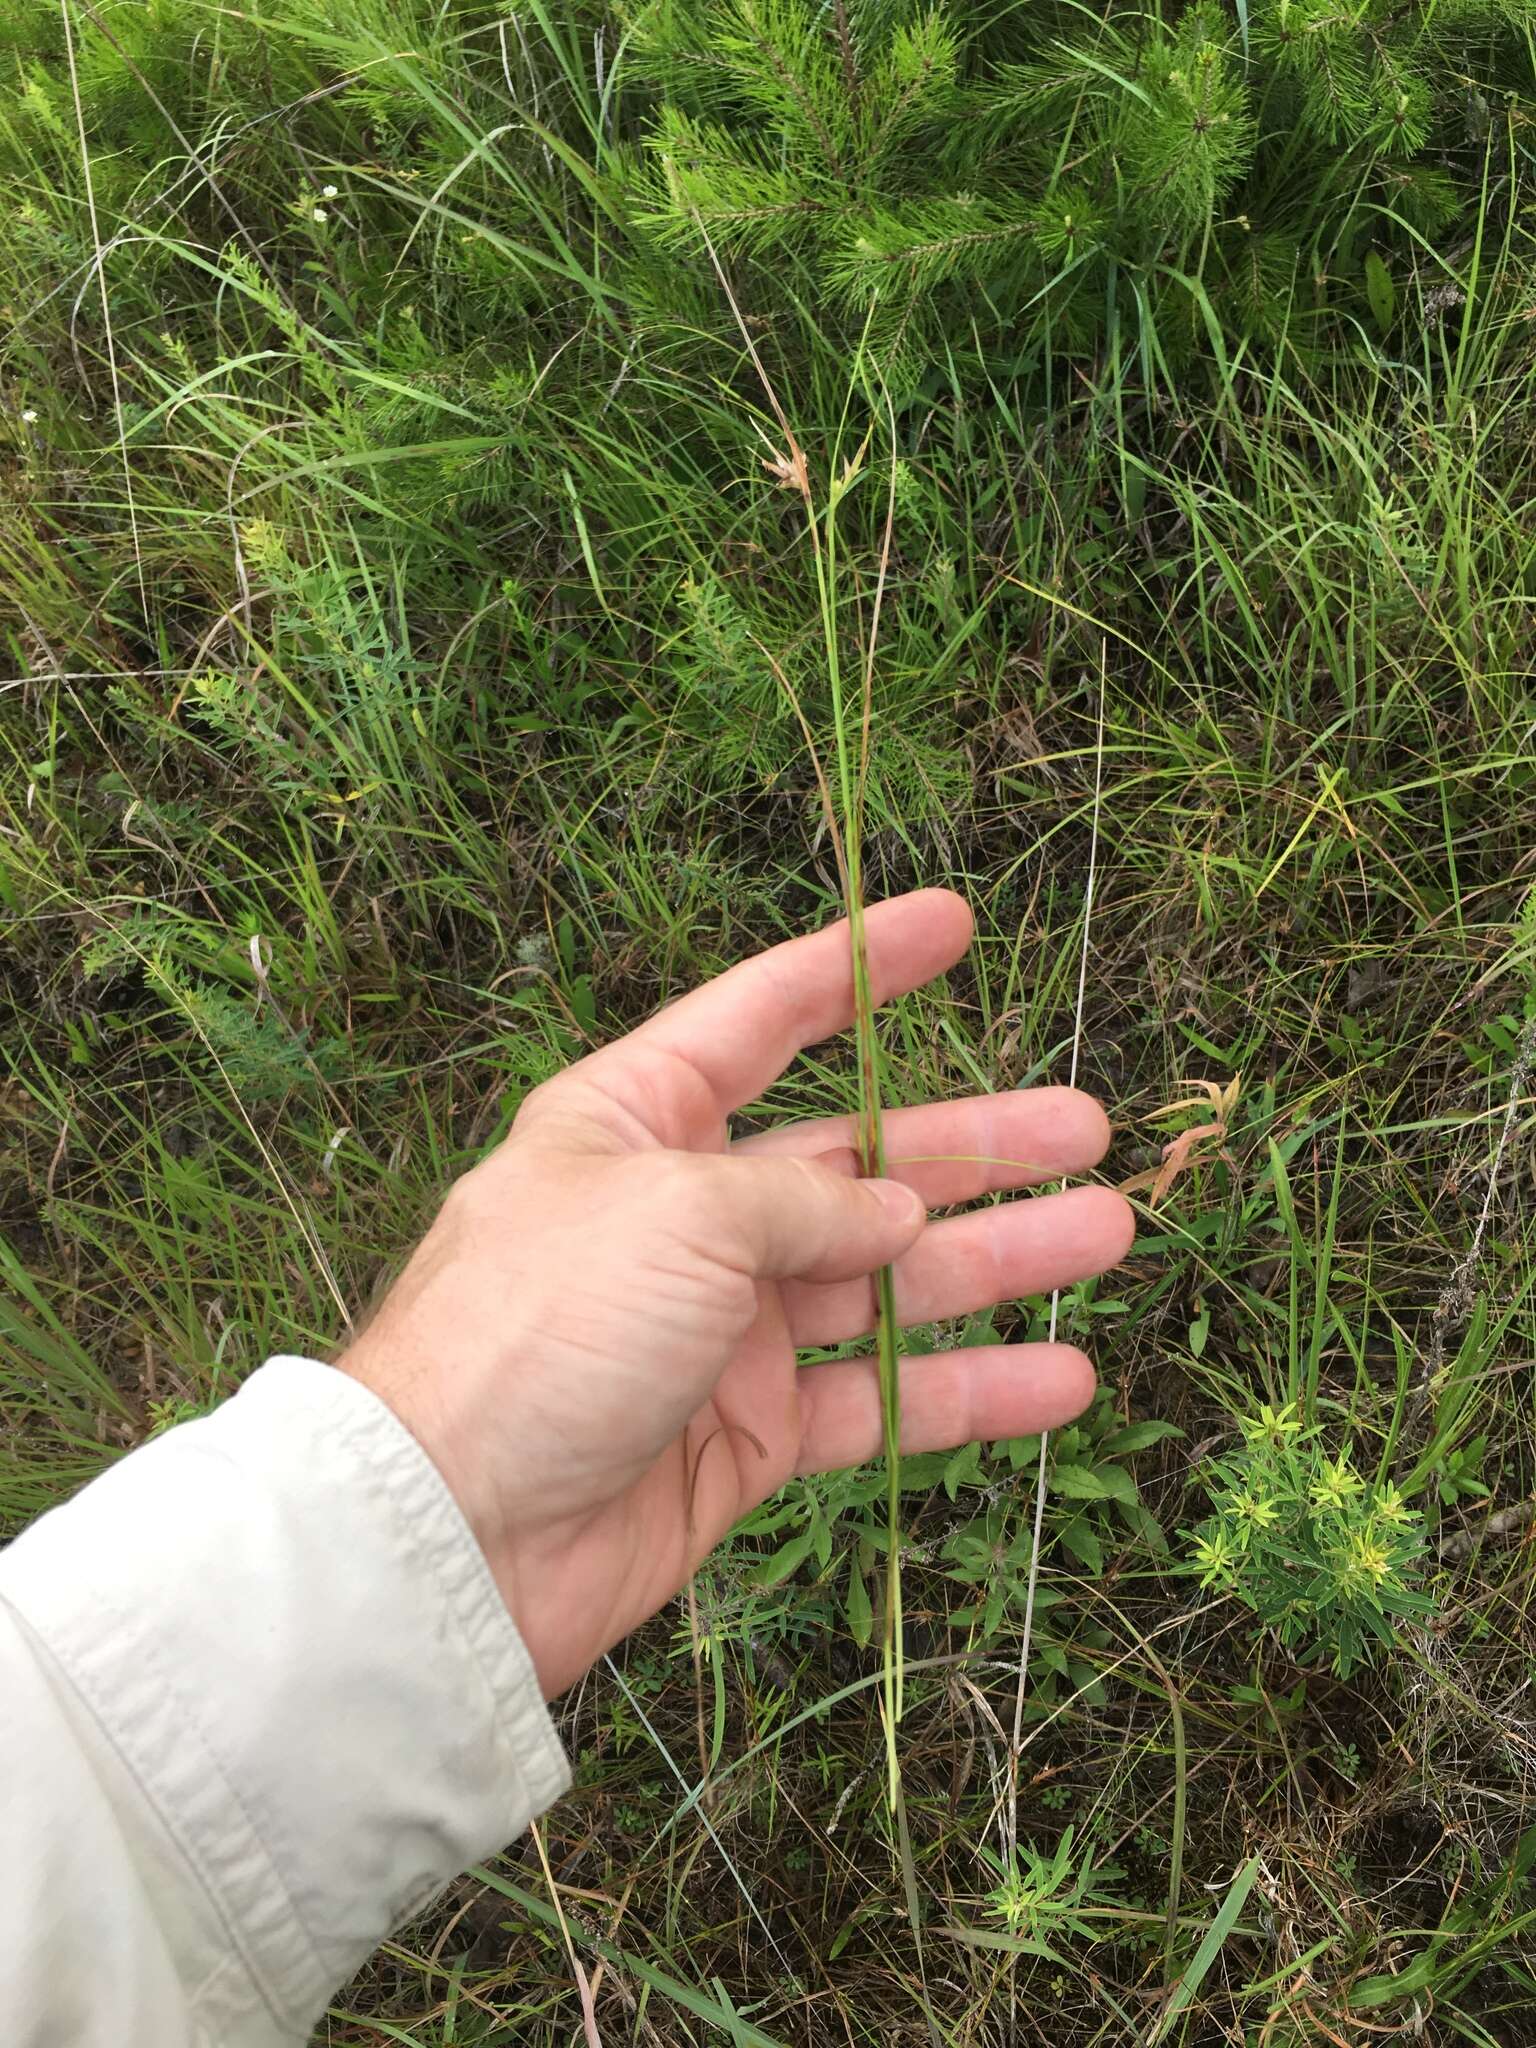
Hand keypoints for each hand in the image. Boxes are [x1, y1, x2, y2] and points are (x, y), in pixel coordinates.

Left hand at [337, 891, 1133, 1697]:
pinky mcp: (743, 1438)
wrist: (453, 1537)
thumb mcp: (677, 1214)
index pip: (764, 1019)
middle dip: (973, 1141)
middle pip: (854, 1161)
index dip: (861, 967)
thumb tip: (894, 1213)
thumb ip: (802, 1203)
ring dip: (996, 1260)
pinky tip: (1060, 1379)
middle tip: (1089, 1125)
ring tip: (1109, 1229)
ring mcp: (718, 1331)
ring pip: (882, 1281)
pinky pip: (876, 1401)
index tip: (952, 923)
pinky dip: (965, 1391)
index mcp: (635, 1123)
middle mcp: (683, 1217)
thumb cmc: (541, 1329)